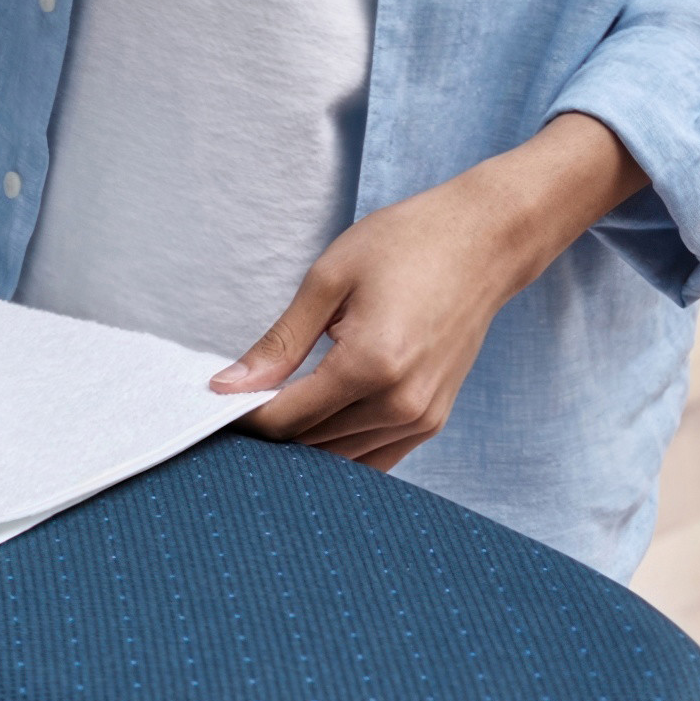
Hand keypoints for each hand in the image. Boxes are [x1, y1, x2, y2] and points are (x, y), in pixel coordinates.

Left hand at [210, 114, 647, 469]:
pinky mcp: (432, 421)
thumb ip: (279, 343)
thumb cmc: (407, 245)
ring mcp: (422, 419)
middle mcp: (401, 403)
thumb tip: (228, 386)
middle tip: (235, 404)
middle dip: (266, 432)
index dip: (242, 418)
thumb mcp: (328, 281)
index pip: (286, 419)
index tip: (213, 403)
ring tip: (272, 409)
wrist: (486, 240)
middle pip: (309, 444)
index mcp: (371, 365)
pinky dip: (337, 449)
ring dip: (300, 445)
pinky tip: (312, 424)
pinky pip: (373, 459)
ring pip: (339, 459)